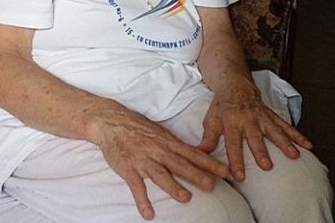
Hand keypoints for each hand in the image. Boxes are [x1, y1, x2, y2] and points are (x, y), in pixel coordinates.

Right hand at [89, 107, 228, 219]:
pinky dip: (142, 201)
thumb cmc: (136, 126)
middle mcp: (157, 150)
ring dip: (173, 186)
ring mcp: (142, 160)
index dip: (208, 162)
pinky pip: (136, 186)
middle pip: (180, 164)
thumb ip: (174, 144)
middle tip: (211, 185)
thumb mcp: (159, 131)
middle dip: (196, 175)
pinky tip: (149, 214)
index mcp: (167, 141)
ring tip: (185, 198)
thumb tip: (193, 153)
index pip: (192, 153)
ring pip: (160, 174)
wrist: (110, 121)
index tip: (224, 171)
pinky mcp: (128, 168)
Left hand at [198, 75, 312, 182]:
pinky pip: (285, 125)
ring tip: (294, 156)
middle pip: (255, 138)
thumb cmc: (222, 107)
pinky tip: (308, 145)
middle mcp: (247, 120)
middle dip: (261, 152)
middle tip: (267, 166)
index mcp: (231, 123)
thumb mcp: (211, 120)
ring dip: (284, 143)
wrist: (235, 85)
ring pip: (274, 131)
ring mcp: (262, 117)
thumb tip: (200, 155)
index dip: (235, 160)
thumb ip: (207, 138)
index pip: (232, 144)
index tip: (239, 176)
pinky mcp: (271, 115)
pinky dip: (297, 135)